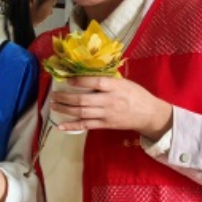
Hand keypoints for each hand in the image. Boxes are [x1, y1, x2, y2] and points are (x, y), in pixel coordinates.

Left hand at [50, 77, 172, 139]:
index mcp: (115, 87)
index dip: (80, 81)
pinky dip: (72, 126)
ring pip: (81, 113)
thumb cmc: (136, 95)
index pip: (95, 82)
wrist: (149, 114)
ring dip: (65, 109)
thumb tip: (87, 75)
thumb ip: (108, 80)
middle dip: (65, 98)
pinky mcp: (105, 125)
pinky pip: (86, 126)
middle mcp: (109, 101)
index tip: (68, 80)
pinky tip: (60, 126)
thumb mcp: (125, 82)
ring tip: (53, 105)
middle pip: (83, 100)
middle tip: (53, 95)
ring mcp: (106, 114)